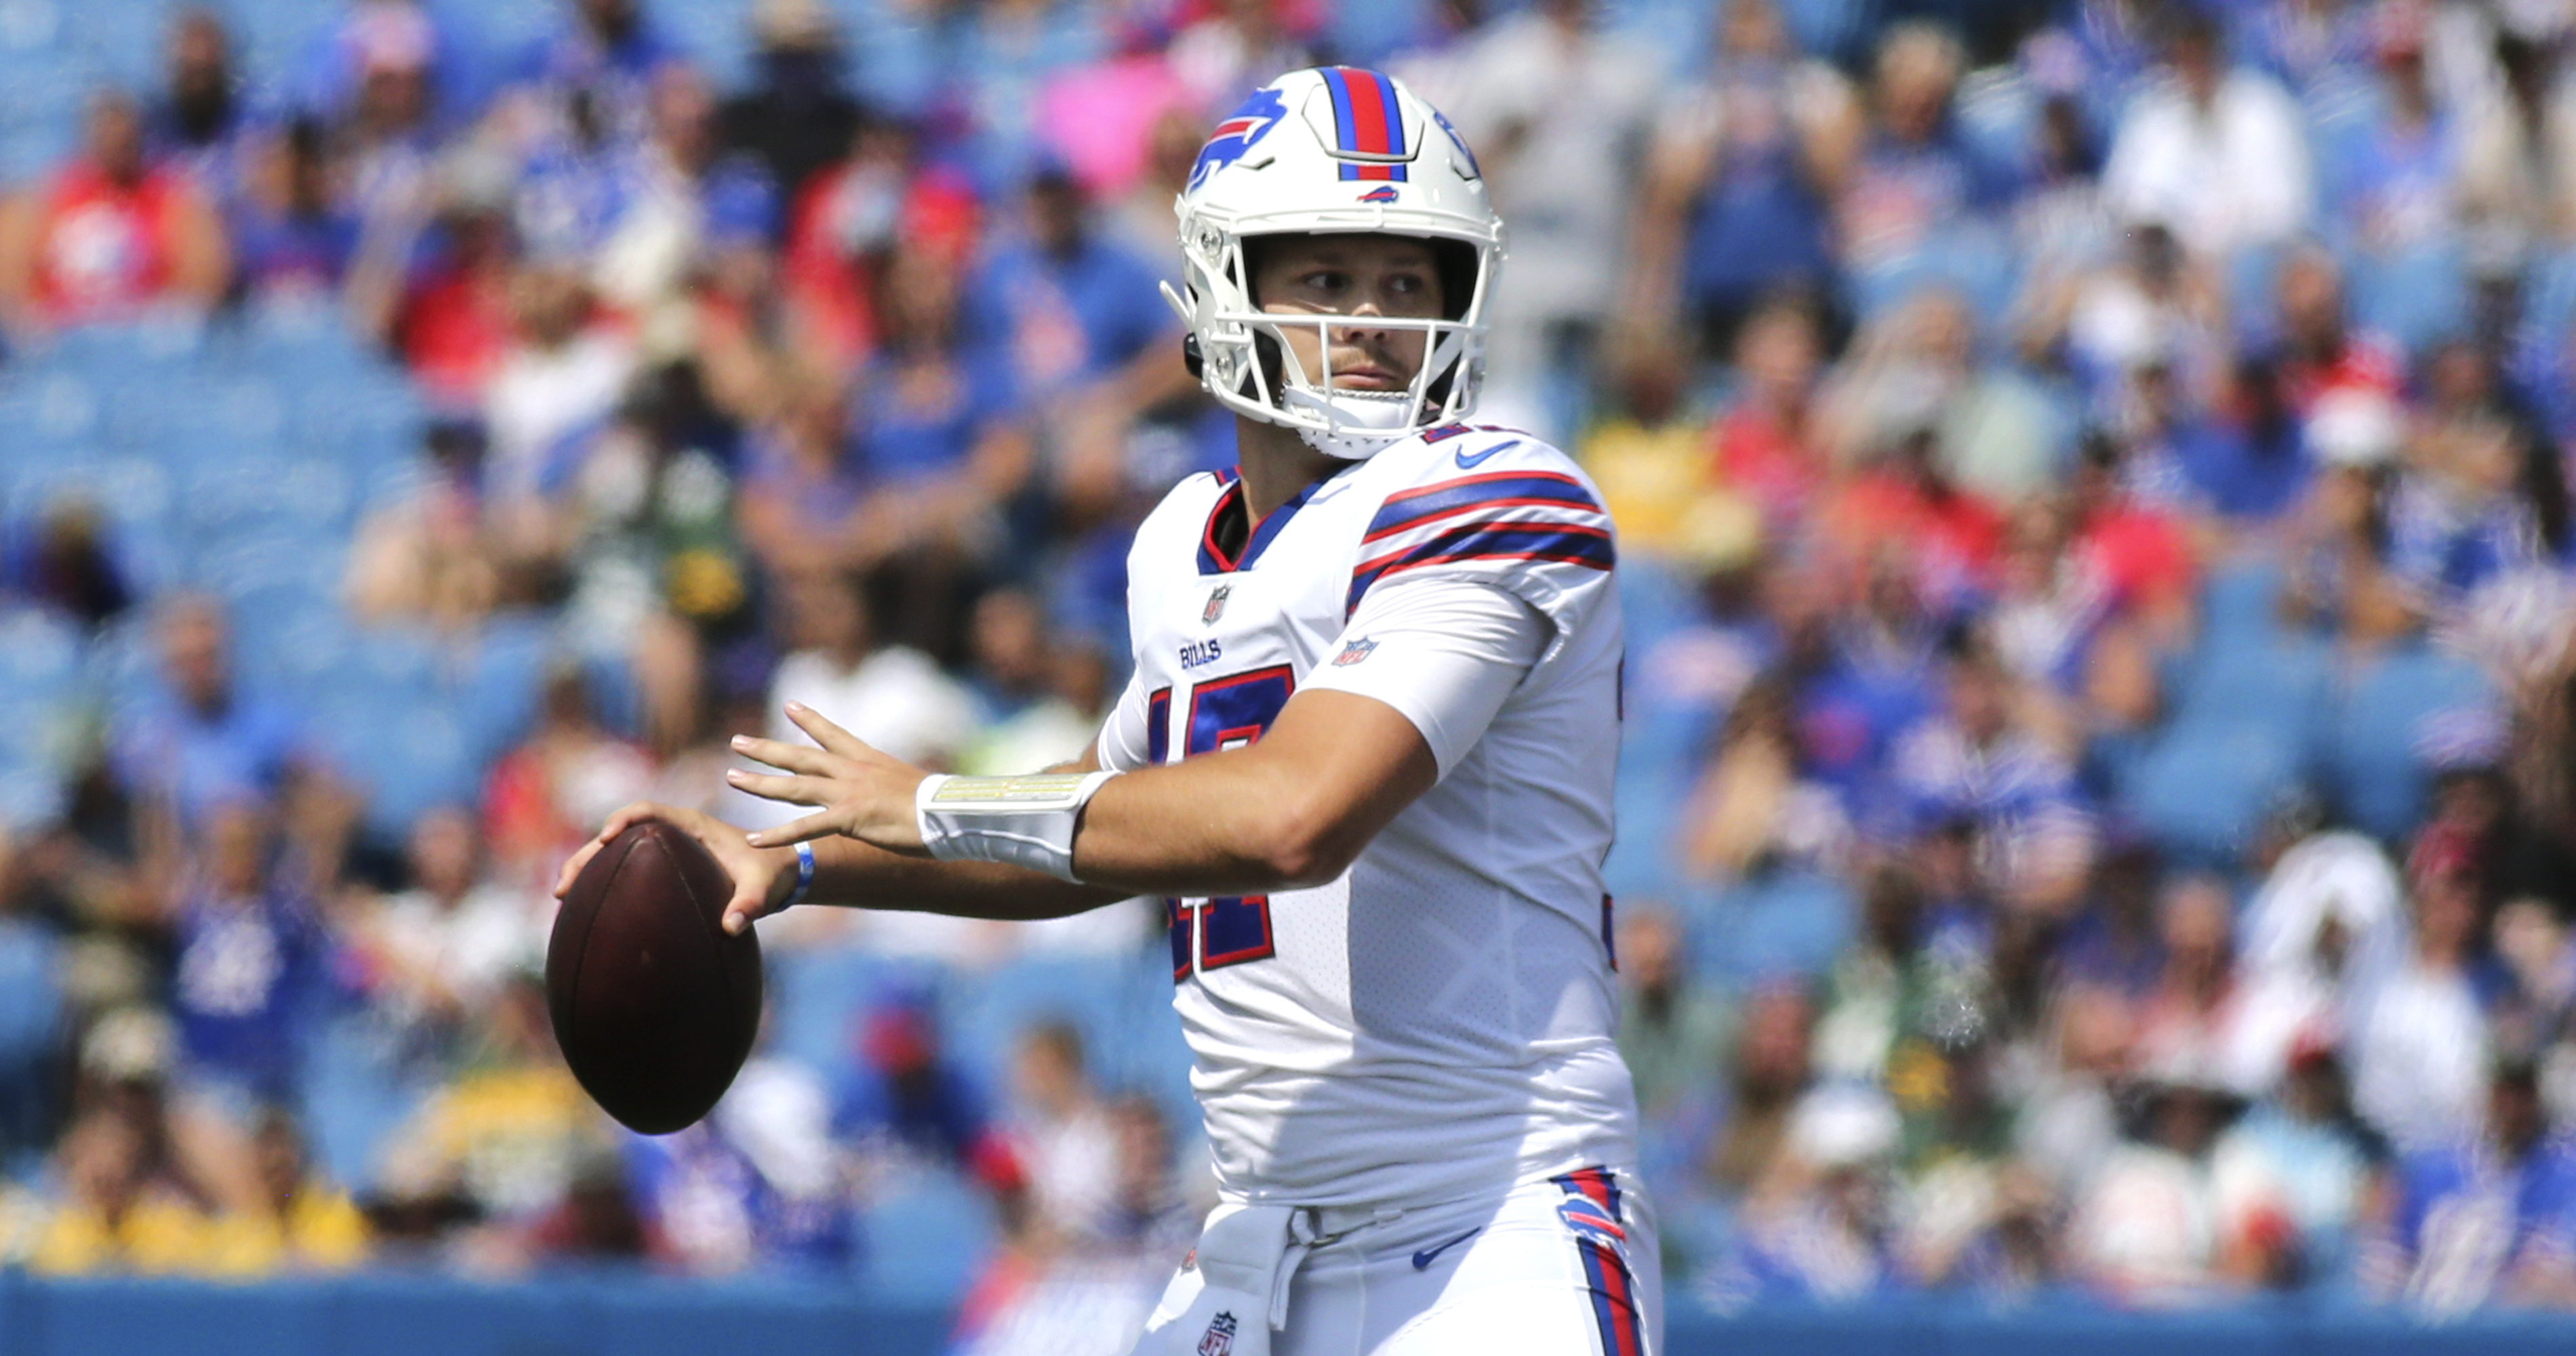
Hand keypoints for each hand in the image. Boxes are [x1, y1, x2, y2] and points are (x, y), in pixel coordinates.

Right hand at [554, 801, 797, 935]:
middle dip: (588, 854)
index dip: (623, 820)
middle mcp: (674, 833)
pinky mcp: (664, 868)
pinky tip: (586, 910)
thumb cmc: (772, 872)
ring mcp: (666, 851)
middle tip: (565, 885)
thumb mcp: (764, 886)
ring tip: (562, 897)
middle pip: (619, 834)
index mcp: (693, 825)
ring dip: (588, 869)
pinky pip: (626, 870)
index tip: (605, 838)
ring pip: (617, 853)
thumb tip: (731, 927)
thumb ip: (751, 904)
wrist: (781, 874)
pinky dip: (604, 883)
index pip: (649, 810)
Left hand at [726, 703, 931, 855]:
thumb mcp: (912, 789)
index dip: (810, 720)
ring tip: (731, 776)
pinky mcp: (849, 817)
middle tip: (738, 741)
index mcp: (869, 761)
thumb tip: (896, 797)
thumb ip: (892, 789)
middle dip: (767, 749)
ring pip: (794, 786)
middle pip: (801, 757)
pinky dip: (778, 835)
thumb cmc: (940, 806)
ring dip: (760, 782)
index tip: (789, 706)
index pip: (834, 734)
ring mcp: (848, 793)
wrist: (950, 812)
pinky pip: (805, 827)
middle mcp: (853, 771)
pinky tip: (755, 840)